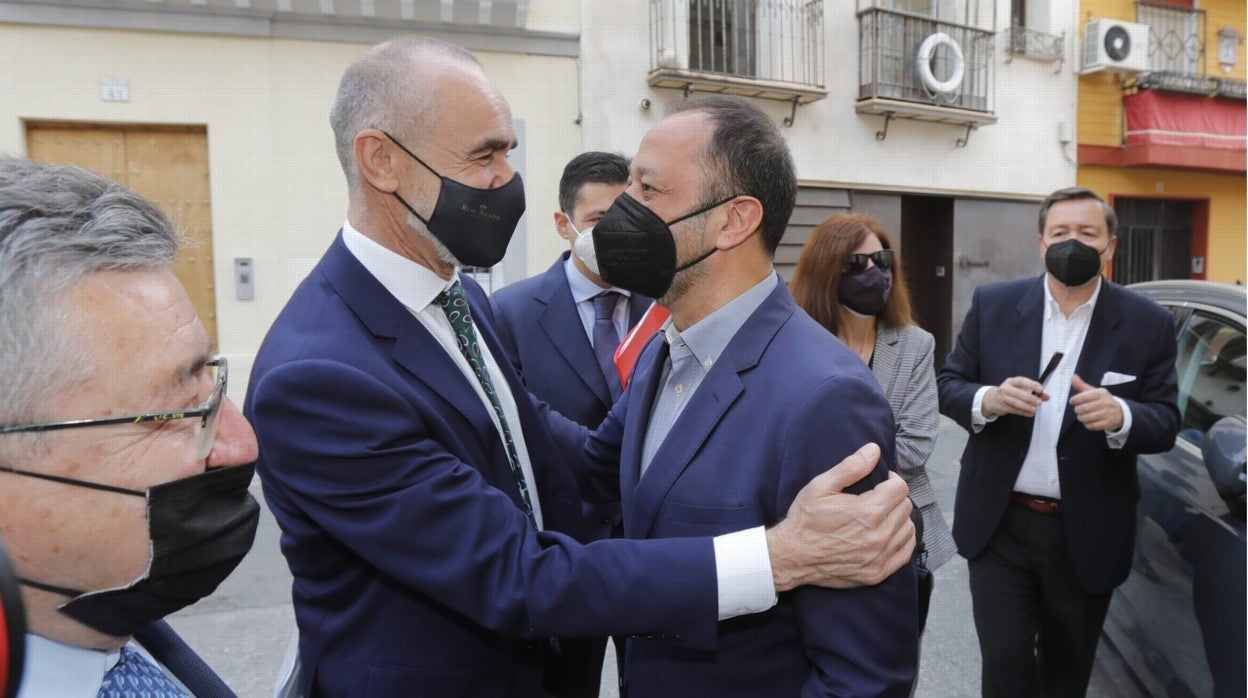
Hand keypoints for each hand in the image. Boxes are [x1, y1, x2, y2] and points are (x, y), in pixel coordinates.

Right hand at [766, 443, 915, 590]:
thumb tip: (874, 450)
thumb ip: (850, 467)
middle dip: (894, 498)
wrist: (793, 557)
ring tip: (881, 516)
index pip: (900, 488)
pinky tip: (887, 533)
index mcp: (868, 512)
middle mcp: (879, 535)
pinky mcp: (878, 573)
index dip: (891, 479)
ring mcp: (879, 557)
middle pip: (906, 507)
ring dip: (898, 518)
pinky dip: (902, 540)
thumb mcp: (821, 486)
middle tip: (877, 498)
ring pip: (908, 529)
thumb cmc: (805, 520)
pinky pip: (905, 552)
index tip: (880, 481)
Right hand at [982, 376, 1046, 417]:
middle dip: (1030, 398)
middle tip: (1039, 402)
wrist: (991, 399)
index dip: (1031, 384)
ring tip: (1034, 409)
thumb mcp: (1019, 389)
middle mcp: (1006, 388)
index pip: (1021, 381)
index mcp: (1011, 382)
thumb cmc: (1009, 393)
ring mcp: (1003, 398)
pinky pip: (1013, 410)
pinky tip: (1030, 413)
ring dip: (1026, 406)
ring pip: (1015, 403)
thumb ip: (1034, 392)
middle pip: (1018, 393)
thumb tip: (1046, 396)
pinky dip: (1023, 412)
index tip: (1040, 389)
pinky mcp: (1002, 407)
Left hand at [1069, 374, 1123, 431]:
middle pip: (1085, 408)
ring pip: (1088, 417)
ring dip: (1081, 417)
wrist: (1120, 412)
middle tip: (1077, 410)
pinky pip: (1093, 426)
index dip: (1075, 399)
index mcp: (1101, 393)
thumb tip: (1072, 377)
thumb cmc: (1102, 400)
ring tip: (1080, 416)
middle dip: (1077, 409)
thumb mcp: (1094, 392)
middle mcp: (1106, 403)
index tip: (1072, 401)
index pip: (1085, 396)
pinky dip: (1087, 424)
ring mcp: (1108, 414)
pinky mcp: (1108, 423)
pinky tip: (1087, 421)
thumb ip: (1082, 386)